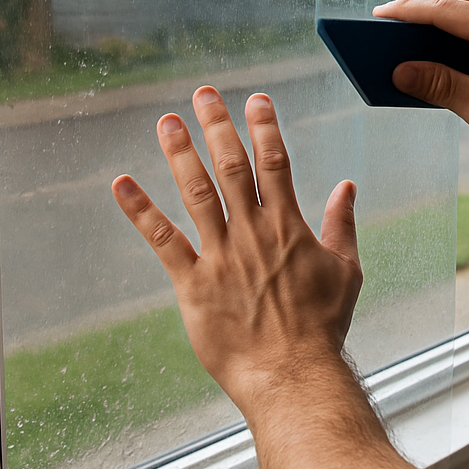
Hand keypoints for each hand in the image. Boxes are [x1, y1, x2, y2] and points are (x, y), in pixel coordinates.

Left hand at [111, 87, 361, 415]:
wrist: (292, 373)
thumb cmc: (323, 325)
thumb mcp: (346, 269)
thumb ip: (343, 224)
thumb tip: (347, 186)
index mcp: (289, 225)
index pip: (275, 162)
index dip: (264, 127)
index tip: (255, 100)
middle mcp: (252, 232)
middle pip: (231, 166)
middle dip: (217, 126)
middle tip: (203, 94)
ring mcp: (220, 256)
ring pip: (196, 193)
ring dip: (180, 154)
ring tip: (167, 122)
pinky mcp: (193, 284)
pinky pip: (163, 241)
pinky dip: (140, 211)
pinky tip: (122, 185)